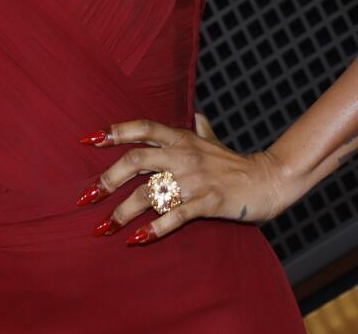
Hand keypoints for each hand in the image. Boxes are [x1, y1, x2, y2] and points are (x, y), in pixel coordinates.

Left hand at [73, 118, 302, 244]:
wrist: (270, 180)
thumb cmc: (237, 164)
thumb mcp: (216, 142)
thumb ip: (202, 130)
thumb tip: (196, 116)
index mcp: (183, 138)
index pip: (144, 129)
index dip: (116, 132)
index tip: (89, 140)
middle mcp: (185, 155)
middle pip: (136, 161)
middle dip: (108, 180)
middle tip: (87, 199)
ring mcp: (196, 179)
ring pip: (150, 193)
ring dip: (123, 212)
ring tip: (104, 228)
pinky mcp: (209, 202)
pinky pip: (175, 216)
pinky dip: (155, 229)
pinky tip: (138, 239)